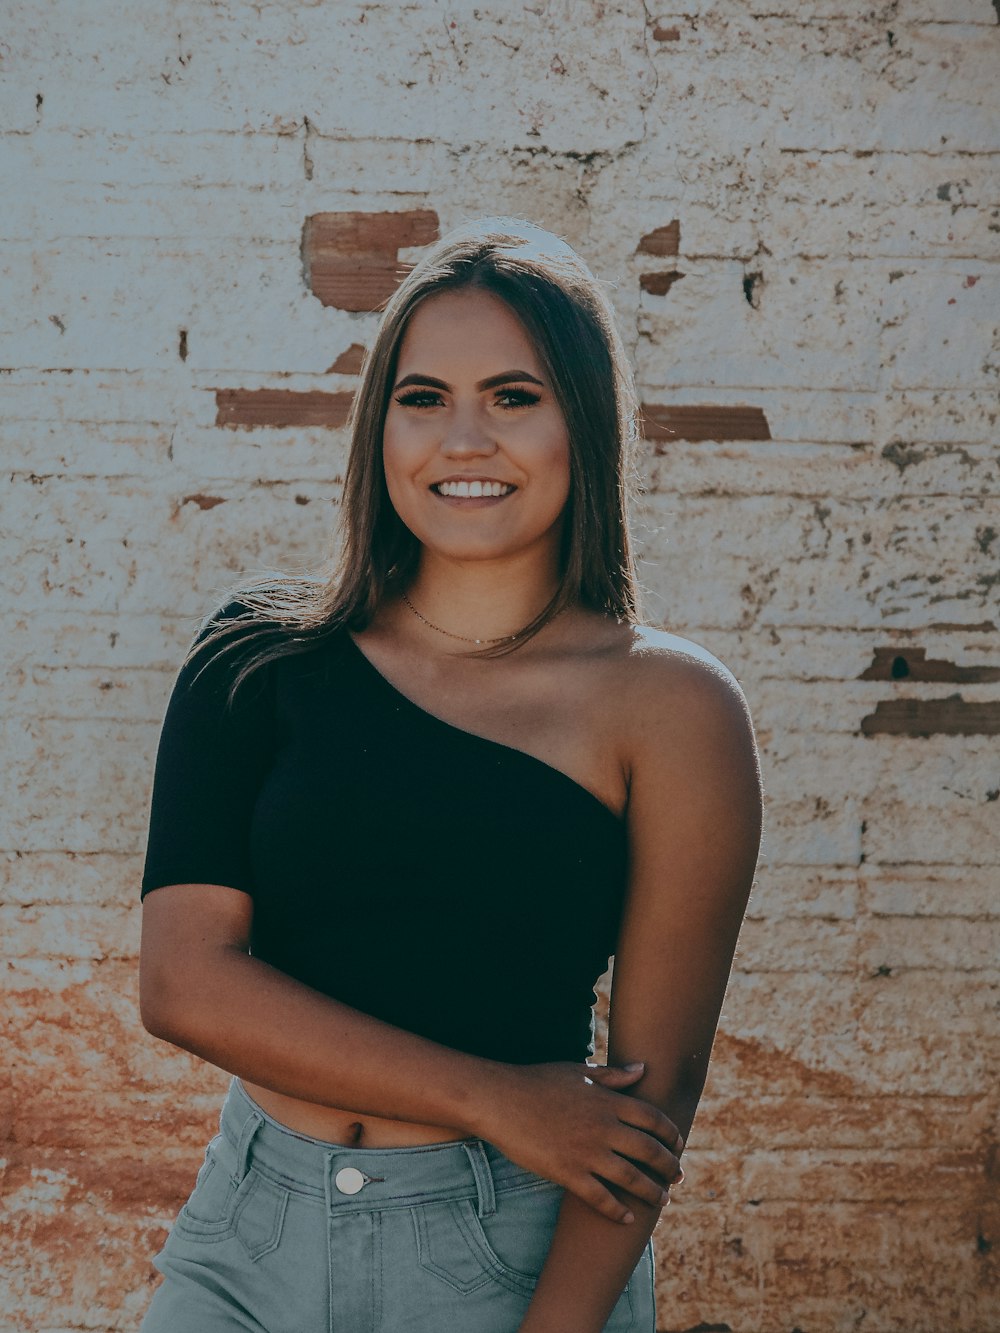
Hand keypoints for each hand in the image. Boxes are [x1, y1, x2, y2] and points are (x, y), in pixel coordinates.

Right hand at [477, 1060, 683, 1224]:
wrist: (500, 1100)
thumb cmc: (538, 1082)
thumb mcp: (578, 1071)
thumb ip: (613, 1076)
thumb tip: (642, 1069)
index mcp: (607, 1101)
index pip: (653, 1119)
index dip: (671, 1133)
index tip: (678, 1144)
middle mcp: (603, 1127)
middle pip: (649, 1151)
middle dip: (669, 1167)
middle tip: (677, 1177)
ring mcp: (587, 1152)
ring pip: (631, 1179)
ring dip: (651, 1192)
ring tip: (661, 1201)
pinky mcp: (568, 1173)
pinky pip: (601, 1199)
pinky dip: (618, 1211)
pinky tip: (628, 1219)